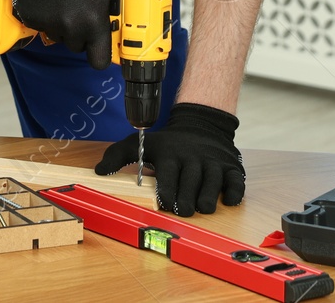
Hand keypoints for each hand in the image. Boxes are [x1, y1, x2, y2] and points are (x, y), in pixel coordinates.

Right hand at [4, 0, 119, 68]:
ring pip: (58, 35)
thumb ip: (118, 4)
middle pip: (77, 46)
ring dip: (61, 24)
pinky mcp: (29, 15)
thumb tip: (124, 19)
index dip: (100, 55)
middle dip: (80, 34)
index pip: (99, 61)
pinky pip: (40, 25)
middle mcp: (70, 26)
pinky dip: (44, 15)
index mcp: (93, 20)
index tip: (99, 48)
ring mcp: (47, 22)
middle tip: (80, 12)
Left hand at [96, 103, 245, 215]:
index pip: (169, 174)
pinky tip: (227, 200)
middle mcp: (193, 157)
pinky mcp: (232, 167)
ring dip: (209, 198)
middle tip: (183, 210)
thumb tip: (98, 172)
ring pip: (214, 181)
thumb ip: (117, 156)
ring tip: (202, 208)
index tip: (165, 202)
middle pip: (191, 181)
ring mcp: (214, 162)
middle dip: (187, 199)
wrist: (201, 124)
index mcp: (171, 154)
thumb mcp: (142, 144)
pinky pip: (236, 182)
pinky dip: (233, 192)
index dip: (167, 190)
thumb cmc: (168, 142)